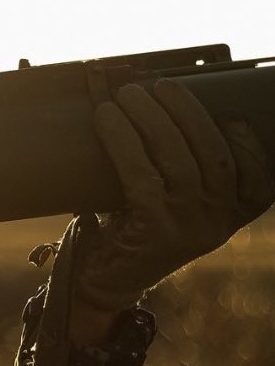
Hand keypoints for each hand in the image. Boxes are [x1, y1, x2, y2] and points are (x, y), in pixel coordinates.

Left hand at [74, 79, 273, 316]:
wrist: (107, 279)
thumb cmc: (137, 225)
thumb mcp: (174, 201)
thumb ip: (185, 169)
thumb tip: (164, 107)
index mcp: (232, 215)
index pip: (259, 178)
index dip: (250, 143)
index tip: (230, 113)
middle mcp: (218, 222)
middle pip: (214, 155)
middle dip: (186, 112)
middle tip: (157, 86)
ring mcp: (189, 228)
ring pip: (178, 159)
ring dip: (150, 118)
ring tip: (128, 95)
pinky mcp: (154, 231)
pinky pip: (141, 174)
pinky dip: (122, 140)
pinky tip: (107, 119)